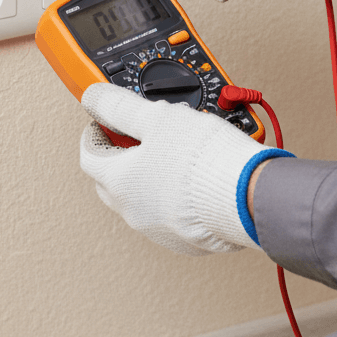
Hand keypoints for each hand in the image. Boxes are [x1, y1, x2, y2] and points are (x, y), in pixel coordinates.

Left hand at [79, 83, 291, 254]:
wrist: (246, 195)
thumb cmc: (203, 160)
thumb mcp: (158, 117)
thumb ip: (121, 106)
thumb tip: (94, 96)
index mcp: (118, 181)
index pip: (89, 154)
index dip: (95, 131)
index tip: (106, 121)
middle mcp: (132, 210)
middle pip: (110, 180)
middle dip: (119, 157)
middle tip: (137, 137)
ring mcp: (158, 228)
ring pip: (140, 199)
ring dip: (147, 178)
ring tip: (171, 155)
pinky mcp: (185, 240)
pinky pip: (169, 216)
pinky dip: (172, 198)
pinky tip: (190, 182)